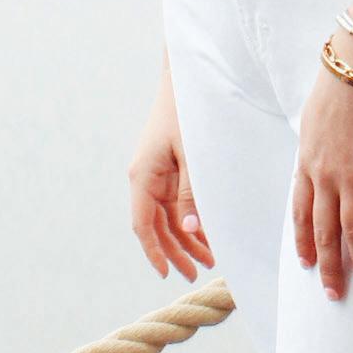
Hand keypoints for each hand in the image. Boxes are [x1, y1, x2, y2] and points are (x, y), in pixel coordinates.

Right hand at [129, 64, 214, 280]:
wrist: (186, 79)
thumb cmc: (189, 114)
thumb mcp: (193, 156)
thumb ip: (190, 195)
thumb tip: (188, 231)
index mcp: (143, 176)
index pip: (144, 225)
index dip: (154, 252)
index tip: (167, 273)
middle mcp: (145, 178)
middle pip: (156, 226)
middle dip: (176, 251)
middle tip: (197, 273)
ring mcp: (156, 173)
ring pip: (167, 216)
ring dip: (185, 238)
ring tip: (208, 259)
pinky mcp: (169, 167)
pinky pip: (175, 202)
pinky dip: (189, 219)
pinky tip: (205, 233)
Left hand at [294, 29, 352, 298]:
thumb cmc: (336, 86)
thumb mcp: (312, 120)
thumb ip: (315, 146)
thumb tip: (317, 157)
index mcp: (306, 164)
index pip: (300, 212)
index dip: (303, 240)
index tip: (306, 262)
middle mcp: (324, 177)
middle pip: (323, 231)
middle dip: (327, 265)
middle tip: (333, 292)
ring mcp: (350, 178)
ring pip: (352, 232)